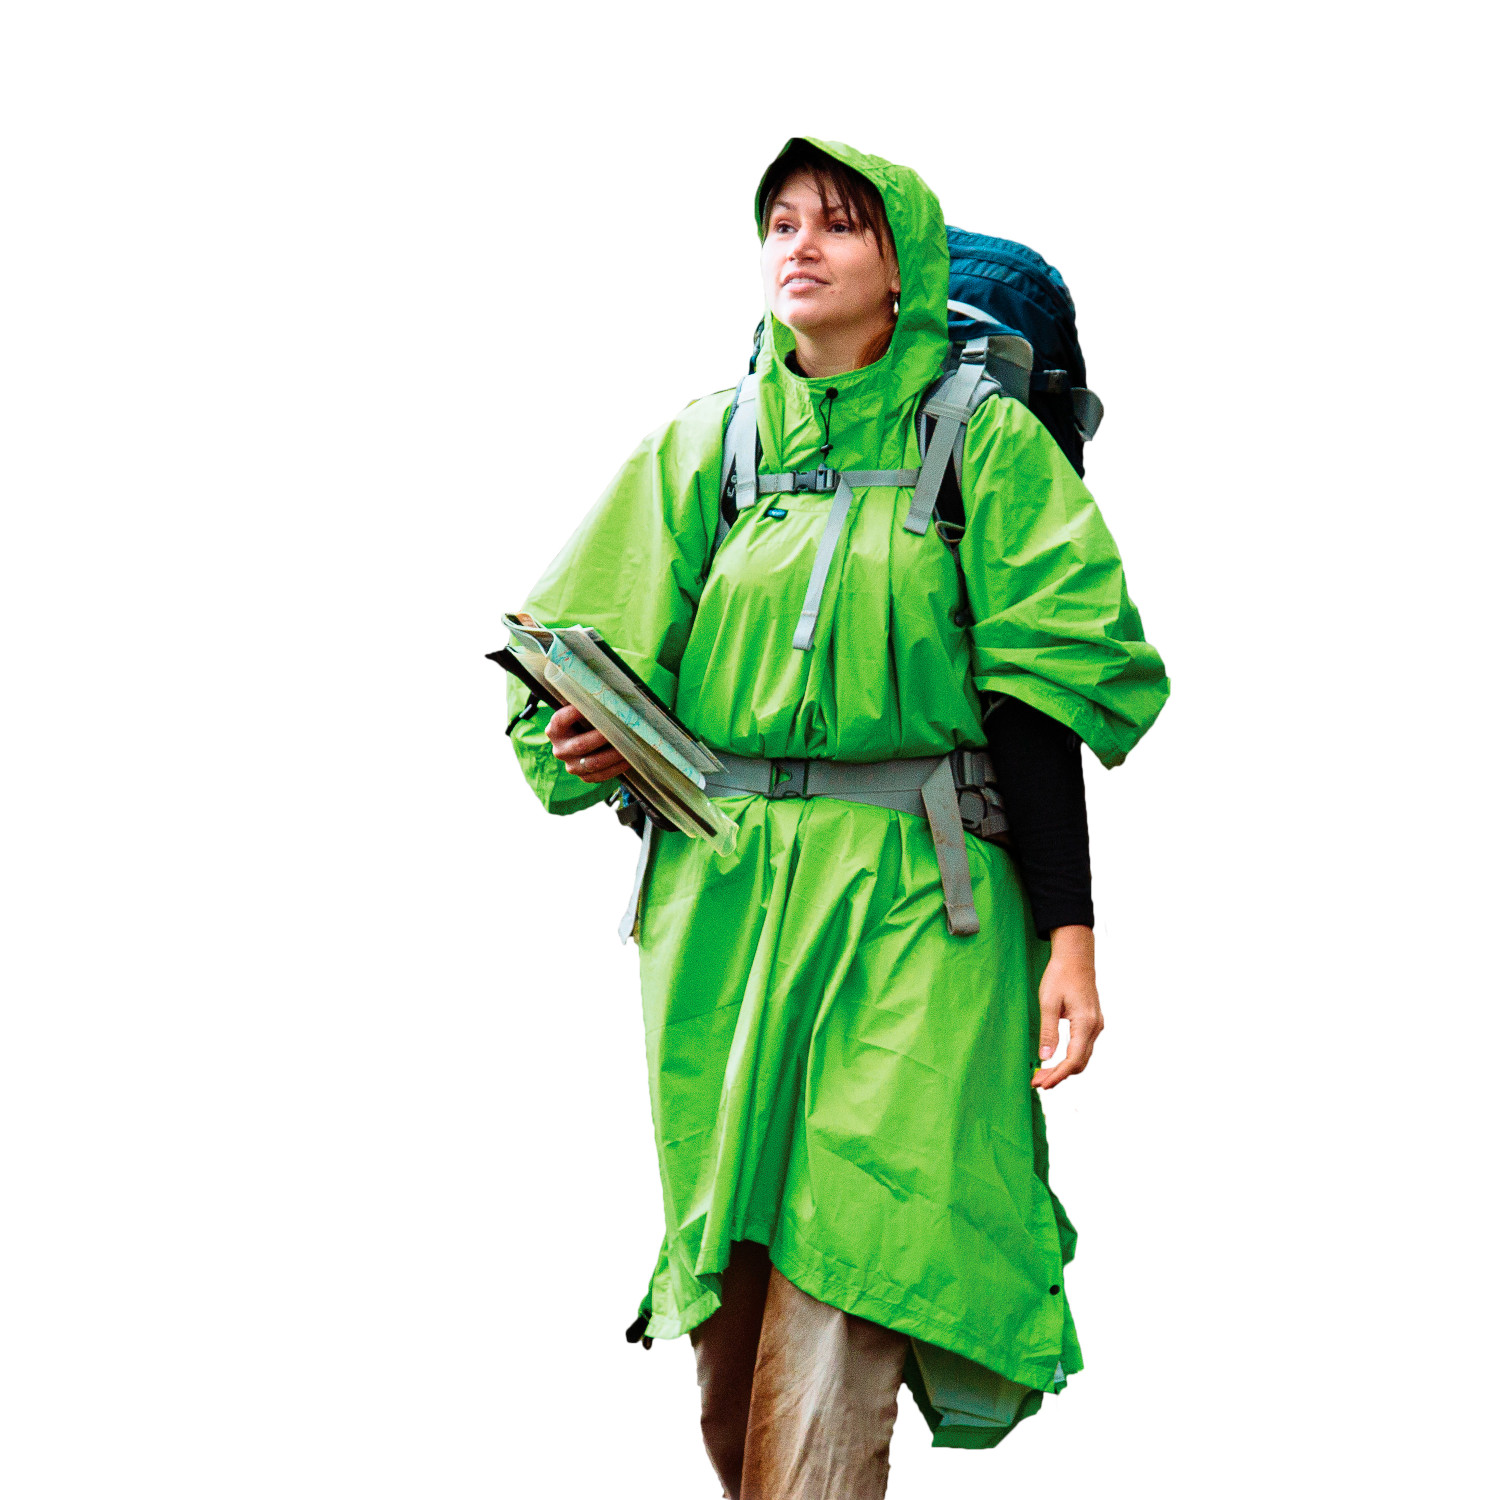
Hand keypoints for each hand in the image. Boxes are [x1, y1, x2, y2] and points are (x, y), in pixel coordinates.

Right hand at [544, 703, 628, 783]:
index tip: (594, 704)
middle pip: (581, 744)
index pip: (561, 720)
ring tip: (630, 745)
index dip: (575, 713)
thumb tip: (611, 698)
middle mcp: (559, 749)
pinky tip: (629, 759)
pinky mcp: (584, 777)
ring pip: (593, 763)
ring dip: (614, 755)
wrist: (583, 743)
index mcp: (555, 730)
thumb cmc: (585, 722)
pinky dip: (616, 768)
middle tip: (621, 729)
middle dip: (603, 737)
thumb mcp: (582, 713)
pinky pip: (601, 775)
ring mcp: (571, 765)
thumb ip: (589, 706)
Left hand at [1032, 925, 1102, 1089]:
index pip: (1073, 1060)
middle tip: (1037, 1082)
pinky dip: (1070, 1058)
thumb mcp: (1048, 1002)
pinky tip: (1055, 1060)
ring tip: (1042, 1074)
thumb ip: (1048, 1031)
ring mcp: (1096, 1026)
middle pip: (1080, 1063)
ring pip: (1082, 1057)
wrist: (1076, 957)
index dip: (1057, 1075)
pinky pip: (1083, 1047)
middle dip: (1059, 1076)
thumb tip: (1045, 1057)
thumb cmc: (1060, 976)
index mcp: (1085, 1023)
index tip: (1041, 1083)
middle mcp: (1095, 1027)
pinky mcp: (1092, 1023)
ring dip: (1064, 1069)